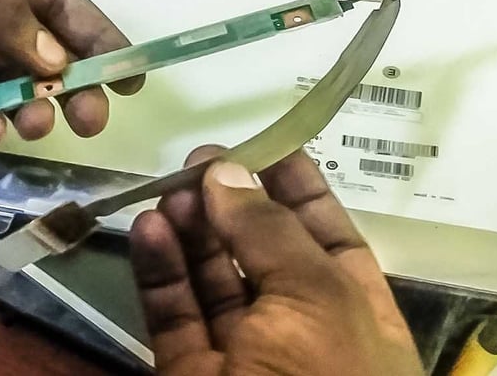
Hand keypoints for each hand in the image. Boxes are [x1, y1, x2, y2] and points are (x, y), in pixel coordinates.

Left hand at [0, 0, 141, 144]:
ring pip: (10, 83)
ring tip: (29, 125)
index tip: (130, 77)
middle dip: (70, 84)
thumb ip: (2, 14)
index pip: (59, 1)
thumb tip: (56, 66)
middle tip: (90, 119)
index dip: (99, 37)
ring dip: (27, 107)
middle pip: (42, 48)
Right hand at [130, 147, 422, 375]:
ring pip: (209, 277)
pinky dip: (158, 270)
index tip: (262, 144)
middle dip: (229, 201)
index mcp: (348, 306)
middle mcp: (295, 324)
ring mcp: (240, 351)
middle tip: (197, 161)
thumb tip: (228, 170)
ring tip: (166, 190)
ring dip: (188, 230)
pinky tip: (148, 229)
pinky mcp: (190, 373)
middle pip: (257, 249)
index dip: (294, 186)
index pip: (322, 232)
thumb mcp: (316, 298)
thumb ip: (269, 230)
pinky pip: (172, 314)